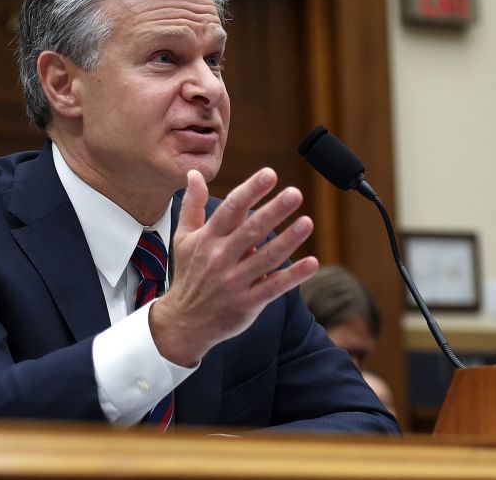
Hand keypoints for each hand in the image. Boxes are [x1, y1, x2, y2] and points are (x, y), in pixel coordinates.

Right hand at [149, 168, 317, 366]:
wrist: (184, 323)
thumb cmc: (188, 274)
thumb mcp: (183, 237)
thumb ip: (193, 204)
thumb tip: (194, 173)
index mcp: (208, 239)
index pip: (231, 209)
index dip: (251, 190)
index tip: (270, 174)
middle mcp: (221, 258)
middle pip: (251, 230)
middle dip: (274, 210)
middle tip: (295, 193)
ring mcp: (235, 282)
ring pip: (266, 258)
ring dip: (289, 239)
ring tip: (307, 222)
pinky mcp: (248, 303)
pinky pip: (274, 287)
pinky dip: (293, 276)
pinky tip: (312, 262)